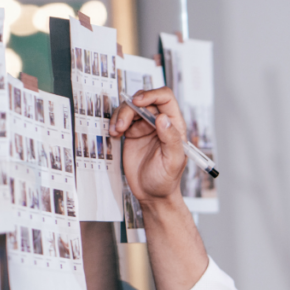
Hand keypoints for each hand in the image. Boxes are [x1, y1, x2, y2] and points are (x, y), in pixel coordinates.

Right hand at [109, 87, 187, 204]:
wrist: (152, 194)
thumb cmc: (167, 180)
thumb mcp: (173, 161)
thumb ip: (171, 139)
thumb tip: (163, 118)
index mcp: (174, 125)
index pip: (165, 98)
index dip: (152, 95)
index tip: (138, 102)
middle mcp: (160, 123)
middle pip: (144, 101)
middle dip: (130, 108)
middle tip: (122, 124)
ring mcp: (145, 127)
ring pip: (131, 108)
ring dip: (120, 116)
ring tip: (116, 131)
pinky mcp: (132, 134)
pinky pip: (122, 119)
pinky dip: (115, 123)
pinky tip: (114, 134)